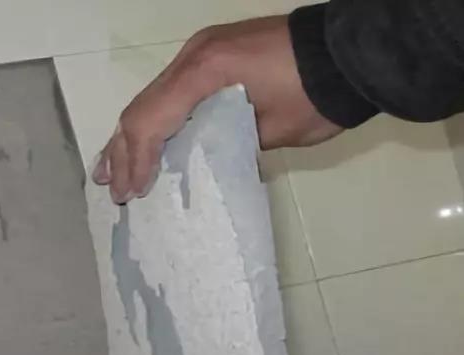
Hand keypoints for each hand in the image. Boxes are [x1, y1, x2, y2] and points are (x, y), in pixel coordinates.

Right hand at [92, 15, 343, 203]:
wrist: (353, 51)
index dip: (137, 161)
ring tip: (110, 169)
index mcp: (204, 73)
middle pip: (142, 108)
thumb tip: (195, 162)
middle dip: (123, 152)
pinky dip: (152, 119)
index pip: (153, 121)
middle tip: (113, 189)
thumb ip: (224, 143)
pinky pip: (168, 90)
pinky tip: (142, 139)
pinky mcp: (211, 53)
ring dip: (131, 135)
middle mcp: (193, 56)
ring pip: (150, 97)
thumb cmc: (317, 95)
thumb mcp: (270, 130)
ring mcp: (200, 50)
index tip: (132, 194)